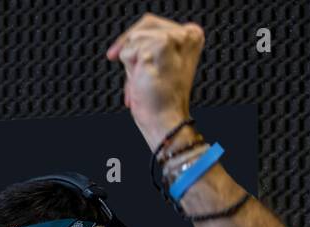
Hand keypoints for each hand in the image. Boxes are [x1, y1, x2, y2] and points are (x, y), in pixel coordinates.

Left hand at [106, 13, 203, 146]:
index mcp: (191, 36)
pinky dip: (129, 70)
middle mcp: (187, 34)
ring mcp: (175, 38)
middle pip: (143, 25)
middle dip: (132, 49)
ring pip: (134, 38)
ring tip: (145, 80)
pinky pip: (128, 51)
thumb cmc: (160, 100)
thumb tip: (125, 42)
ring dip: (132, 64)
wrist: (165, 121)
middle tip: (133, 71)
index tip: (117, 53)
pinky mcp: (161, 46)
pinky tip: (142, 82)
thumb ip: (147, 47)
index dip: (131, 38)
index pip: (151, 23)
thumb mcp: (155, 65)